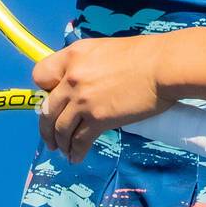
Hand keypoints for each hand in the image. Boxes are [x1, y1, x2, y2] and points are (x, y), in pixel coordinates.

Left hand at [34, 36, 173, 164]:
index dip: (44, 90)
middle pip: (47, 109)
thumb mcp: (107, 50)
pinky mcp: (98, 119)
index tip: (51, 100)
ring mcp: (83, 100)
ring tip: (63, 149)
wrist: (164, 67)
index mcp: (74, 56)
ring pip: (60, 129)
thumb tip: (85, 82)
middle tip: (51, 136)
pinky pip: (79, 141)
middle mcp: (72, 78)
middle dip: (47, 127)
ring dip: (60, 142)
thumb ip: (88, 65)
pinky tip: (76, 156)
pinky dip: (76, 152)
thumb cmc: (145, 54)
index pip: (40, 75)